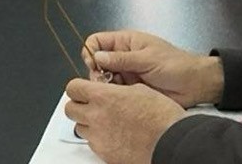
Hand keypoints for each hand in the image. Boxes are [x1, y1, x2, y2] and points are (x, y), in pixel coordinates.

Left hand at [64, 79, 185, 163]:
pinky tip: (114, 137)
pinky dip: (99, 140)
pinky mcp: (105, 154)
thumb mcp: (140, 90)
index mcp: (103, 96)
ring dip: (88, 124)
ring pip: (80, 128)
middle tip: (90, 106)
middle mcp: (96, 116)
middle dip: (78, 106)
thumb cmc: (162, 117)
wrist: (171, 142)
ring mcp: (99, 137)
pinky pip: (92, 144)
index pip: (73, 88)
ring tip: (105, 123)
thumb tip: (111, 90)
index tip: (83, 90)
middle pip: (70, 109)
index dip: (78, 88)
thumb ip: (117, 90)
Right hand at [81, 30, 223, 107]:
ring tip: (116, 91)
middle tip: (106, 82)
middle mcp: (123, 57)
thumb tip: (97, 57)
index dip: (91, 52)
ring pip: (104, 78)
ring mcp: (127, 73)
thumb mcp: (148, 59)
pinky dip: (114, 95)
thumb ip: (122, 59)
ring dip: (106, 85)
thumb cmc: (176, 65)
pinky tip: (121, 98)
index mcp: (126, 42)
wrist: (195, 85)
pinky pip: (115, 91)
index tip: (95, 65)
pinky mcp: (131, 89)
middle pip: (97, 62)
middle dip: (97, 72)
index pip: (97, 41)